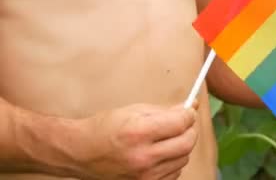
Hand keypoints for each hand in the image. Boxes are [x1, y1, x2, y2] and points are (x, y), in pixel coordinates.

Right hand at [76, 102, 198, 179]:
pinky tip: (160, 154)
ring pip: (183, 159)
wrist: (80, 152)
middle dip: (190, 130)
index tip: (189, 111)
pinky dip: (173, 162)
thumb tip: (190, 107)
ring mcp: (144, 176)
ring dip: (181, 146)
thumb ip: (165, 110)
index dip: (189, 115)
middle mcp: (142, 157)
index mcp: (138, 133)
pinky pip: (174, 173)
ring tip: (166, 139)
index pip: (181, 123)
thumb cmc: (105, 128)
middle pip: (187, 143)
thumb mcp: (134, 111)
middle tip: (183, 124)